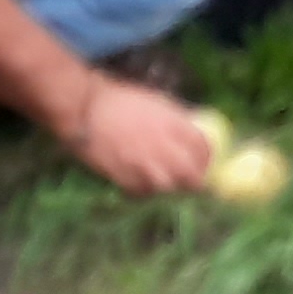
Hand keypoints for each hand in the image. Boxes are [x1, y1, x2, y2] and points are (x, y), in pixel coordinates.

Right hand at [71, 76, 216, 195]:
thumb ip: (177, 121)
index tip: (202, 163)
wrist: (85, 108)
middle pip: (191, 175)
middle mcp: (162, 146)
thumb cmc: (122, 100)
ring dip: (167, 186)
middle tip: (189, 181)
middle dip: (193, 181)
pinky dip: (144, 191)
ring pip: (168, 188)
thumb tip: (194, 134)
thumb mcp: (157, 102)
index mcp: (173, 124)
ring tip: (161, 180)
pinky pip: (142, 193)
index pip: (202, 148)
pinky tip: (140, 181)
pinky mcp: (123, 177)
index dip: (206, 159)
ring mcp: (142, 164)